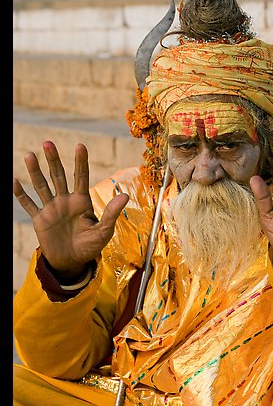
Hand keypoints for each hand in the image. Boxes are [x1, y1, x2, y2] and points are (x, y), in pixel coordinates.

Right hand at [13, 141, 128, 279]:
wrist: (73, 262)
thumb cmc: (91, 246)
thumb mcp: (104, 231)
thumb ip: (112, 213)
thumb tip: (125, 195)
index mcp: (82, 201)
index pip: (81, 177)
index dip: (81, 162)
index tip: (80, 146)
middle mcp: (65, 201)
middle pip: (59, 176)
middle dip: (53, 160)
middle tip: (48, 143)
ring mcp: (51, 209)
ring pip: (42, 186)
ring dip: (35, 172)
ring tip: (30, 155)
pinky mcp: (40, 220)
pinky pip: (29, 205)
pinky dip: (21, 195)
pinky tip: (14, 181)